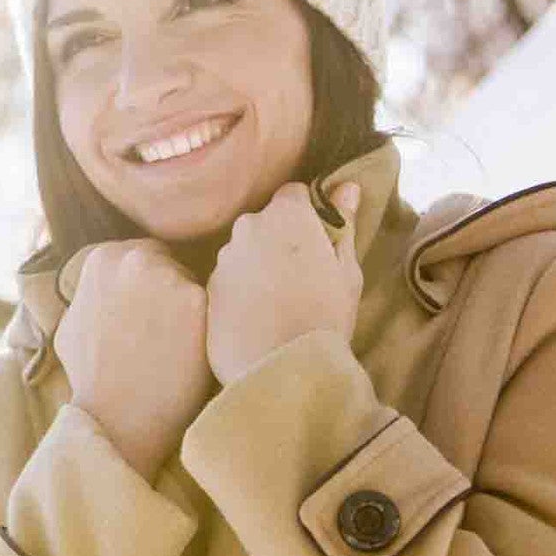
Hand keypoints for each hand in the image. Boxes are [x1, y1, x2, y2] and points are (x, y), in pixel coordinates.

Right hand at [55, 239, 216, 484]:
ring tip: (178, 346)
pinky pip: (213, 307)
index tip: (149, 314)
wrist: (118, 418)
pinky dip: (207, 328)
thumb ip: (89, 294)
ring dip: (190, 309)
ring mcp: (168, 277)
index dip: (148, 287)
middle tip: (166, 331)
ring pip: (193, 284)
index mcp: (103, 258)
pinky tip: (193, 353)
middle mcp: (134, 259)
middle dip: (170, 291)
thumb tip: (99, 287)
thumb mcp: (69, 325)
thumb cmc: (91, 378)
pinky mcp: (198, 302)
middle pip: (171, 264)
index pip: (142, 255)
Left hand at [205, 181, 362, 387]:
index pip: (294, 194)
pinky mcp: (207, 289)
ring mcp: (223, 259)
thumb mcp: (346, 270)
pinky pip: (229, 279)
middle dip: (280, 239)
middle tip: (302, 275)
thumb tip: (348, 186)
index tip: (318, 239)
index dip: (308, 214)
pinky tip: (259, 317)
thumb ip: (343, 224)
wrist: (282, 369)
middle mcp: (247, 227)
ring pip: (245, 251)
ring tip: (280, 302)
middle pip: (265, 222)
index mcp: (286, 215)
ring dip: (259, 264)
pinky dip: (241, 290)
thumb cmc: (326, 316)